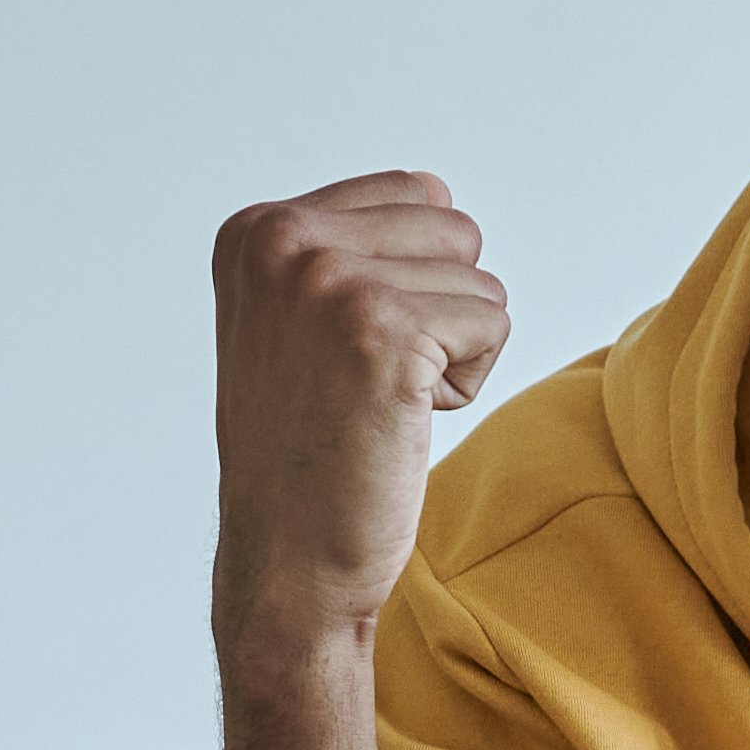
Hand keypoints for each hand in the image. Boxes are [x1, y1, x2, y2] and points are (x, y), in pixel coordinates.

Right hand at [202, 172, 508, 749]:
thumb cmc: (307, 449)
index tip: (343, 351)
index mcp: (257, 228)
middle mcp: (284, 241)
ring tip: (379, 405)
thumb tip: (436, 188)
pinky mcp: (385, 333)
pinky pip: (492, 324)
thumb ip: (344, 245)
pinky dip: (466, 384)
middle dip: (439, 313)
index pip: (417, 194)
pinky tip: (402, 422)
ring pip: (480, 283)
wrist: (288, 561)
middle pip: (455, 231)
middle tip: (366, 384)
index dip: (411, 283)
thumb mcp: (295, 318)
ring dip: (452, 352)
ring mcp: (330, 282)